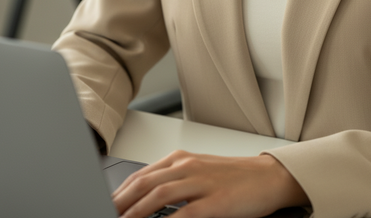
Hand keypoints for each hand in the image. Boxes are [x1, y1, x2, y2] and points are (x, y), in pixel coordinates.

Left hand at [112, 150, 308, 217]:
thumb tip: (145, 199)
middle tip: (103, 215)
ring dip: (135, 212)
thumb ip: (173, 181)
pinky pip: (185, 213)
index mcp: (182, 159)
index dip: (119, 192)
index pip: (141, 175)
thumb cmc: (233, 176)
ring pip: (159, 194)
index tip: (105, 206)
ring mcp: (201, 182)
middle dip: (119, 202)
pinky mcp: (216, 201)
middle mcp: (188, 166)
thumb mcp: (199, 172)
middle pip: (144, 183)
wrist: (267, 176)